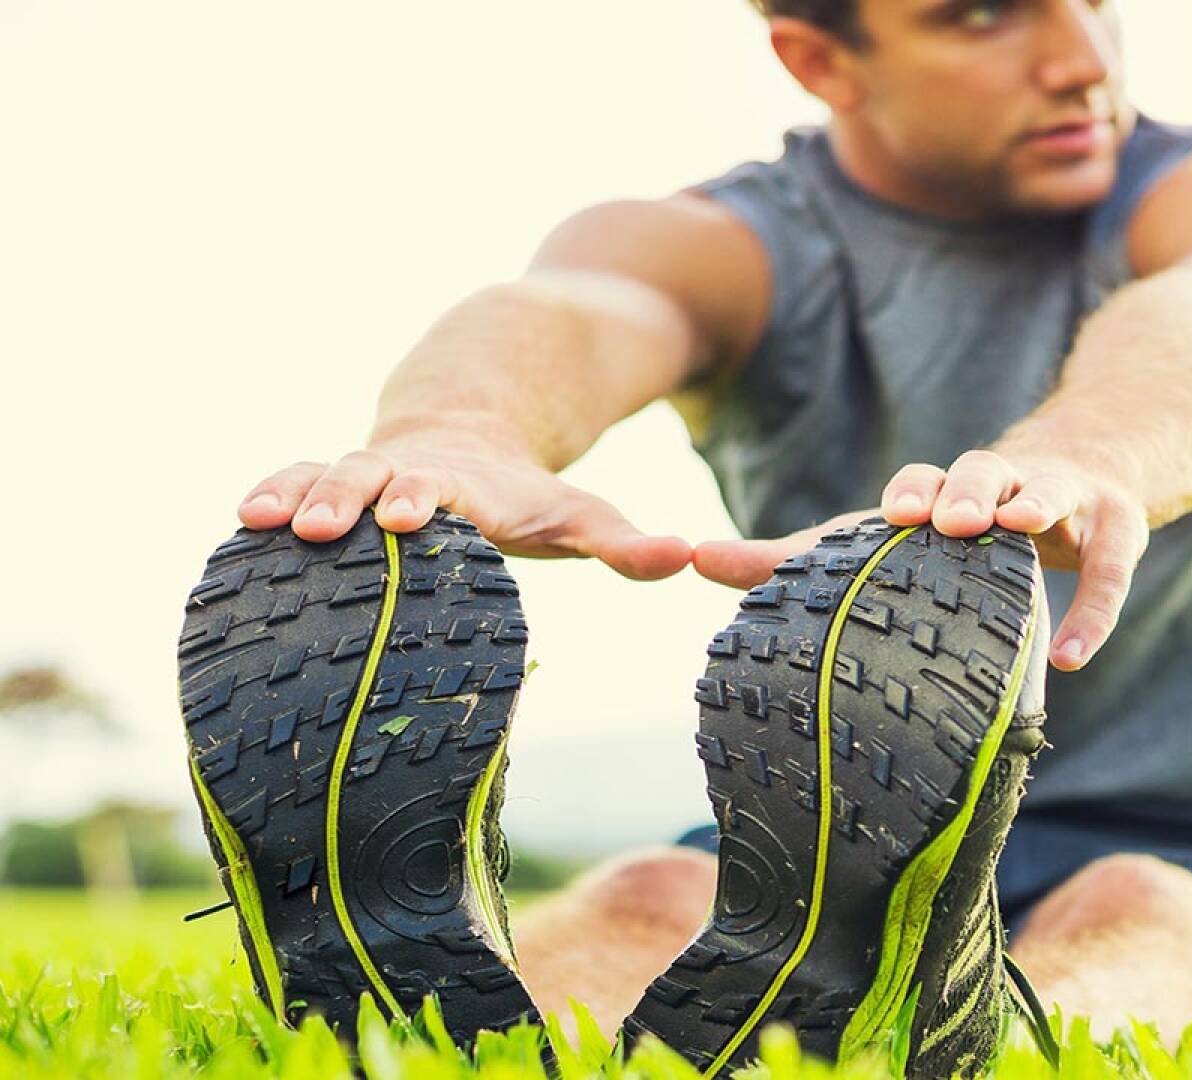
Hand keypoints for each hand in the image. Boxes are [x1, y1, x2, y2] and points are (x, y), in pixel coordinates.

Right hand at [235, 426, 691, 580]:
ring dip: (299, 495)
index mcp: (466, 490)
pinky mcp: (332, 482)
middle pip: (377, 483)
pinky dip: (271, 491)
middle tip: (332, 527)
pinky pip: (294, 479)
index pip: (446, 498)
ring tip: (265, 519)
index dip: (428, 506)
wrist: (468, 433)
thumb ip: (628, 544)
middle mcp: (409, 476)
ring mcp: (366, 475)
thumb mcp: (579, 516)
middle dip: (352, 500)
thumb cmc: (524, 498)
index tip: (413, 520)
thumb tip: (688, 558)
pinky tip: (244, 516)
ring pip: (326, 476)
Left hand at [690, 451, 1147, 671]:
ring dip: (1028, 500)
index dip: (905, 496)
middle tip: (947, 518)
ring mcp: (1064, 498)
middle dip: (962, 488)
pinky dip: (1094, 611)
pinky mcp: (1118, 527)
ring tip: (1013, 522)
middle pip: (980, 470)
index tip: (890, 518)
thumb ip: (798, 558)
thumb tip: (694, 562)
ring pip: (1046, 490)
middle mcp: (1000, 483)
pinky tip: (1071, 659)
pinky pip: (1111, 569)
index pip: (916, 488)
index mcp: (942, 495)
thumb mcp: (892, 541)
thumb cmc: (963, 527)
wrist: (1087, 470)